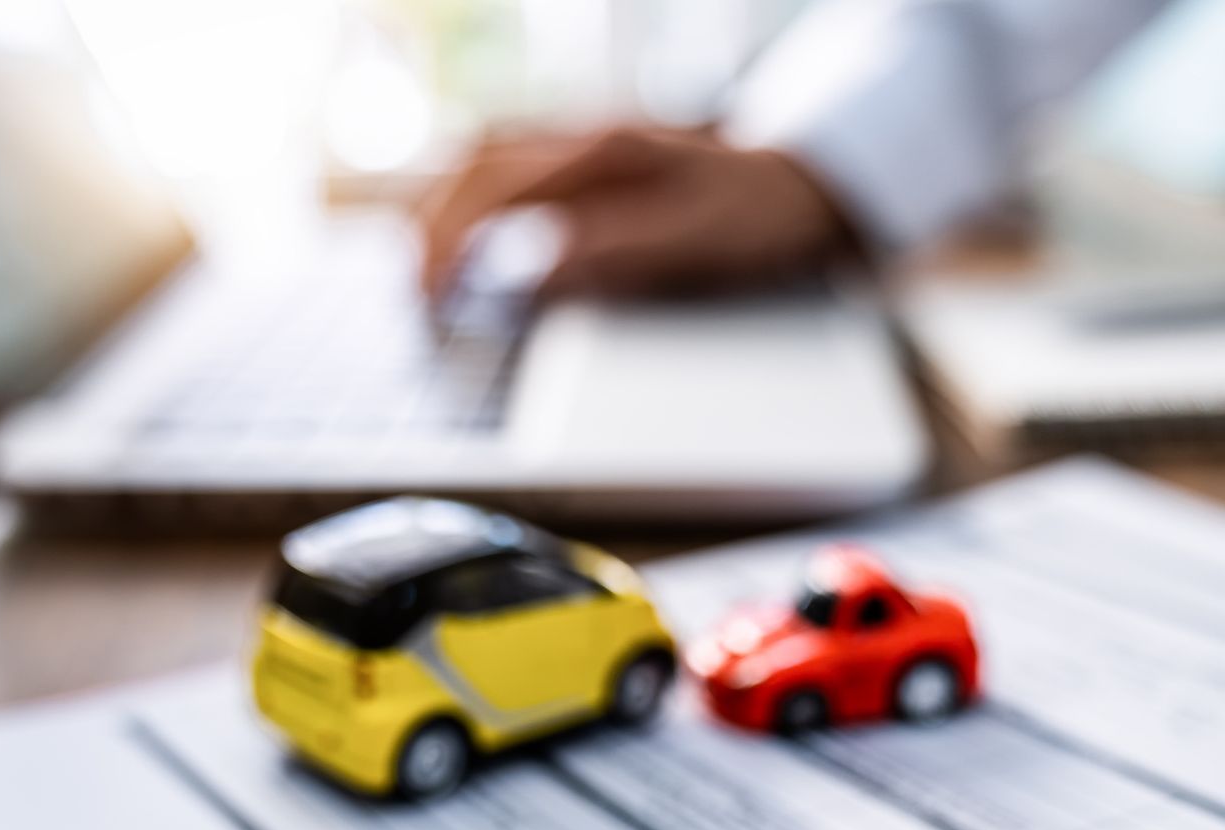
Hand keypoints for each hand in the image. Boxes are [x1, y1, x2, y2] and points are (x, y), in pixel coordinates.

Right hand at [416, 126, 857, 300]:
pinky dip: (477, 208)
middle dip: (432, 229)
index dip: (447, 242)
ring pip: (484, 161)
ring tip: (431, 275)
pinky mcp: (587, 166)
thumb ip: (614, 252)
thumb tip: (531, 272)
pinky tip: (473, 248)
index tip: (429, 295)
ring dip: (447, 213)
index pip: (491, 186)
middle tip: (417, 297)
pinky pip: (511, 172)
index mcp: (602, 152)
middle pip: (473, 164)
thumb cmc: (760, 214)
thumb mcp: (696, 241)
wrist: (807, 185)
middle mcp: (584, 137)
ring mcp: (583, 146)